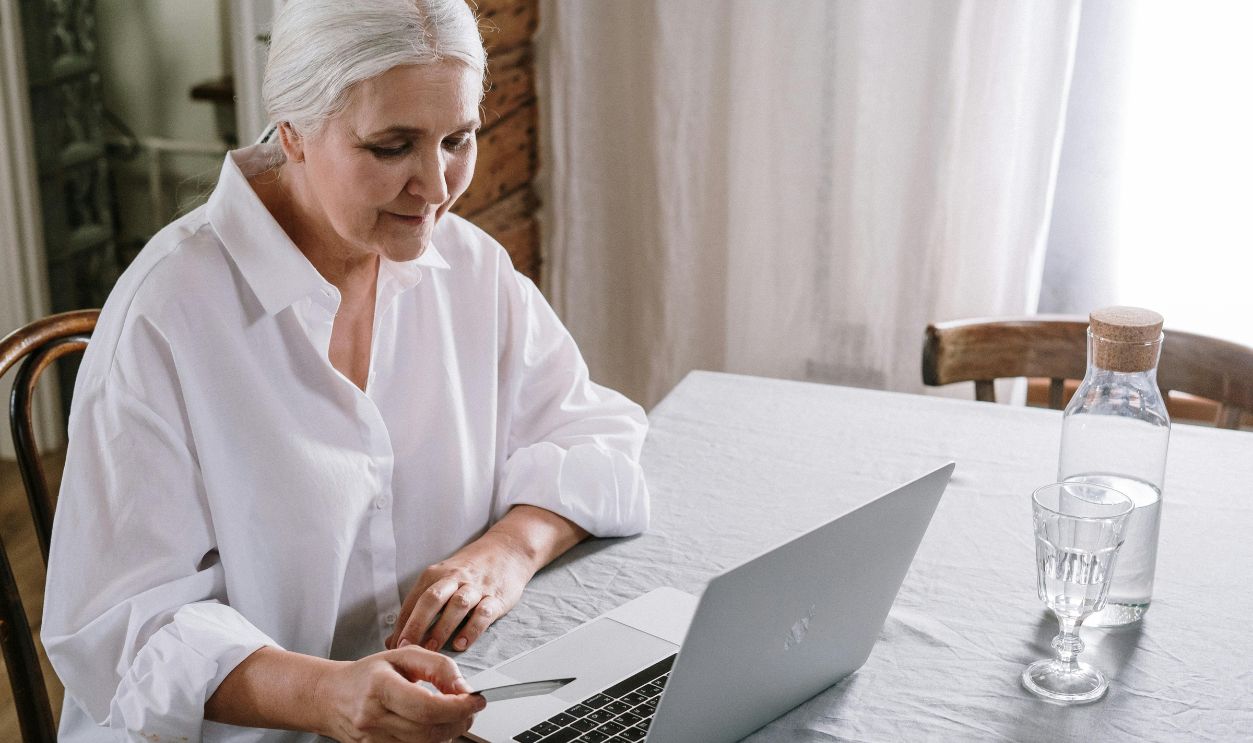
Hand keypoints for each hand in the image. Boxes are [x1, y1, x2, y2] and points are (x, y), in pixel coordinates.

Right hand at [317, 645, 484, 742]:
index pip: (427, 707)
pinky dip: (430, 740)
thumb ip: (437, 667)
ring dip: (447, 732)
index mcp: (379, 687)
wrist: (331, 697)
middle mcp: (373, 717)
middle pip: (430, 731)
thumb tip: (463, 687)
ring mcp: (372, 740)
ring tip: (450, 715)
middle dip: (459, 721)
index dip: (459, 707)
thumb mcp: (402, 656)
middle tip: (469, 708)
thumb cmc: (367, 675)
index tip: (476, 700)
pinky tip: (430, 726)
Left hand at [387, 531, 534, 652]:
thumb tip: (393, 639)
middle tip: (406, 646)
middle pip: (432, 599)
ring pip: (457, 605)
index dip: (402, 624)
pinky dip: (472, 629)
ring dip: (442, 628)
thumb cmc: (469, 570)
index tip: (393, 646)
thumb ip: (419, 607)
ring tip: (431, 649)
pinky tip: (462, 644)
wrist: (507, 550)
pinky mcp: (496, 597)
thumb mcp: (442, 579)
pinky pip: (483, 614)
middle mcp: (455, 578)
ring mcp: (476, 587)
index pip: (414, 601)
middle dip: (417, 624)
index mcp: (436, 574)